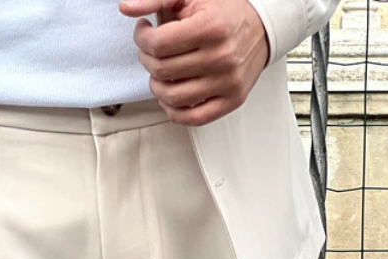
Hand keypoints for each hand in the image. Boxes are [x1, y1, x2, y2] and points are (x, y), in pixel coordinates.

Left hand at [117, 0, 269, 125]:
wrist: (261, 27)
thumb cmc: (224, 11)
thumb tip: (126, 8)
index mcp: (211, 28)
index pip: (158, 44)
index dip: (141, 38)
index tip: (144, 32)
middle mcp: (221, 57)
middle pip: (162, 70)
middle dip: (147, 59)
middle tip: (151, 50)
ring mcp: (227, 82)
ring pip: (172, 97)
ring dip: (157, 85)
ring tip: (160, 71)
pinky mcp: (232, 101)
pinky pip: (193, 119)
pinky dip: (174, 111)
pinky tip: (170, 94)